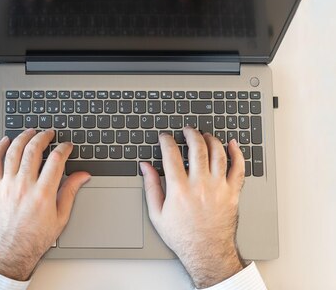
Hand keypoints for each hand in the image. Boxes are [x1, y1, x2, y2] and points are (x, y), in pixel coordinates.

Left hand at [0, 129, 90, 280]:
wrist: (10, 252)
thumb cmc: (34, 239)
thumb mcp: (60, 217)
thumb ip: (70, 192)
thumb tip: (82, 176)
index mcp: (43, 194)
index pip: (56, 160)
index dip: (63, 149)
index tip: (66, 146)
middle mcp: (24, 187)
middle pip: (34, 150)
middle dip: (43, 137)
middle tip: (49, 133)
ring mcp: (7, 186)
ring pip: (13, 152)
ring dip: (23, 138)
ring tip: (30, 132)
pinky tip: (5, 142)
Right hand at [141, 127, 245, 288]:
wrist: (207, 252)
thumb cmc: (182, 236)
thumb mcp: (157, 213)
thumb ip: (151, 187)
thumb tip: (145, 167)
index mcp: (179, 189)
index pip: (171, 155)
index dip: (166, 141)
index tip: (165, 137)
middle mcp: (200, 185)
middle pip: (197, 148)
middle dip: (190, 134)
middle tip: (186, 130)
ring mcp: (219, 188)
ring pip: (218, 153)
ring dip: (211, 139)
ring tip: (205, 135)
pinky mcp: (232, 193)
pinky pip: (239, 168)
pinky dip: (237, 153)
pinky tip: (231, 145)